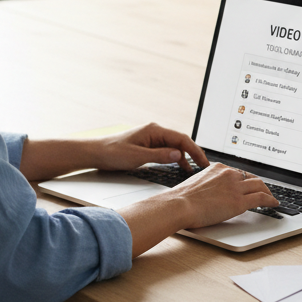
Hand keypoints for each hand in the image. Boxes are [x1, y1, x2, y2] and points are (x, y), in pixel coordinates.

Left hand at [92, 123, 208, 173]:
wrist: (97, 152)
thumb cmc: (113, 152)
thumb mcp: (137, 157)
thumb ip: (160, 156)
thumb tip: (179, 155)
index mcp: (154, 130)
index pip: (181, 139)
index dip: (195, 151)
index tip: (204, 162)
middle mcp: (155, 132)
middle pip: (180, 142)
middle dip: (194, 154)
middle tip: (204, 168)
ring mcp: (152, 138)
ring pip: (175, 147)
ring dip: (185, 157)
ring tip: (195, 170)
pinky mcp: (148, 145)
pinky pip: (167, 150)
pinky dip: (175, 158)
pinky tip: (180, 167)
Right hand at [118, 163, 277, 255]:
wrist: (179, 205)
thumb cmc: (182, 199)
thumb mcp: (196, 183)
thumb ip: (208, 184)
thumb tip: (212, 193)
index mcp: (218, 168)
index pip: (238, 172)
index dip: (246, 179)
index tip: (248, 184)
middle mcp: (228, 174)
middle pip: (251, 177)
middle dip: (260, 184)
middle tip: (263, 190)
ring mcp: (235, 187)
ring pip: (260, 185)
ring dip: (267, 192)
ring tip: (270, 197)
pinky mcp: (239, 201)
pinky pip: (261, 198)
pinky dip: (270, 200)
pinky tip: (273, 204)